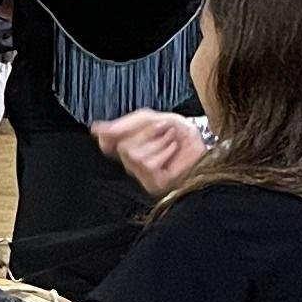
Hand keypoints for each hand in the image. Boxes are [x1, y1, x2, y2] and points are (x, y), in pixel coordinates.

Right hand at [91, 110, 207, 195]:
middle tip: (163, 129)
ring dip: (157, 142)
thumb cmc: (181, 135)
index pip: (105, 143)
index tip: (106, 130)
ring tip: (170, 141)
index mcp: (129, 146)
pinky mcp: (153, 183)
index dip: (107, 135)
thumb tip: (97, 128)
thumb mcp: (152, 119)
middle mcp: (132, 163)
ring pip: (133, 154)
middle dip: (145, 132)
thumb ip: (126, 123)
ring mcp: (142, 175)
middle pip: (121, 146)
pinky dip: (164, 151)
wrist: (204, 146)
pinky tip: (173, 151)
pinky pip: (147, 162)